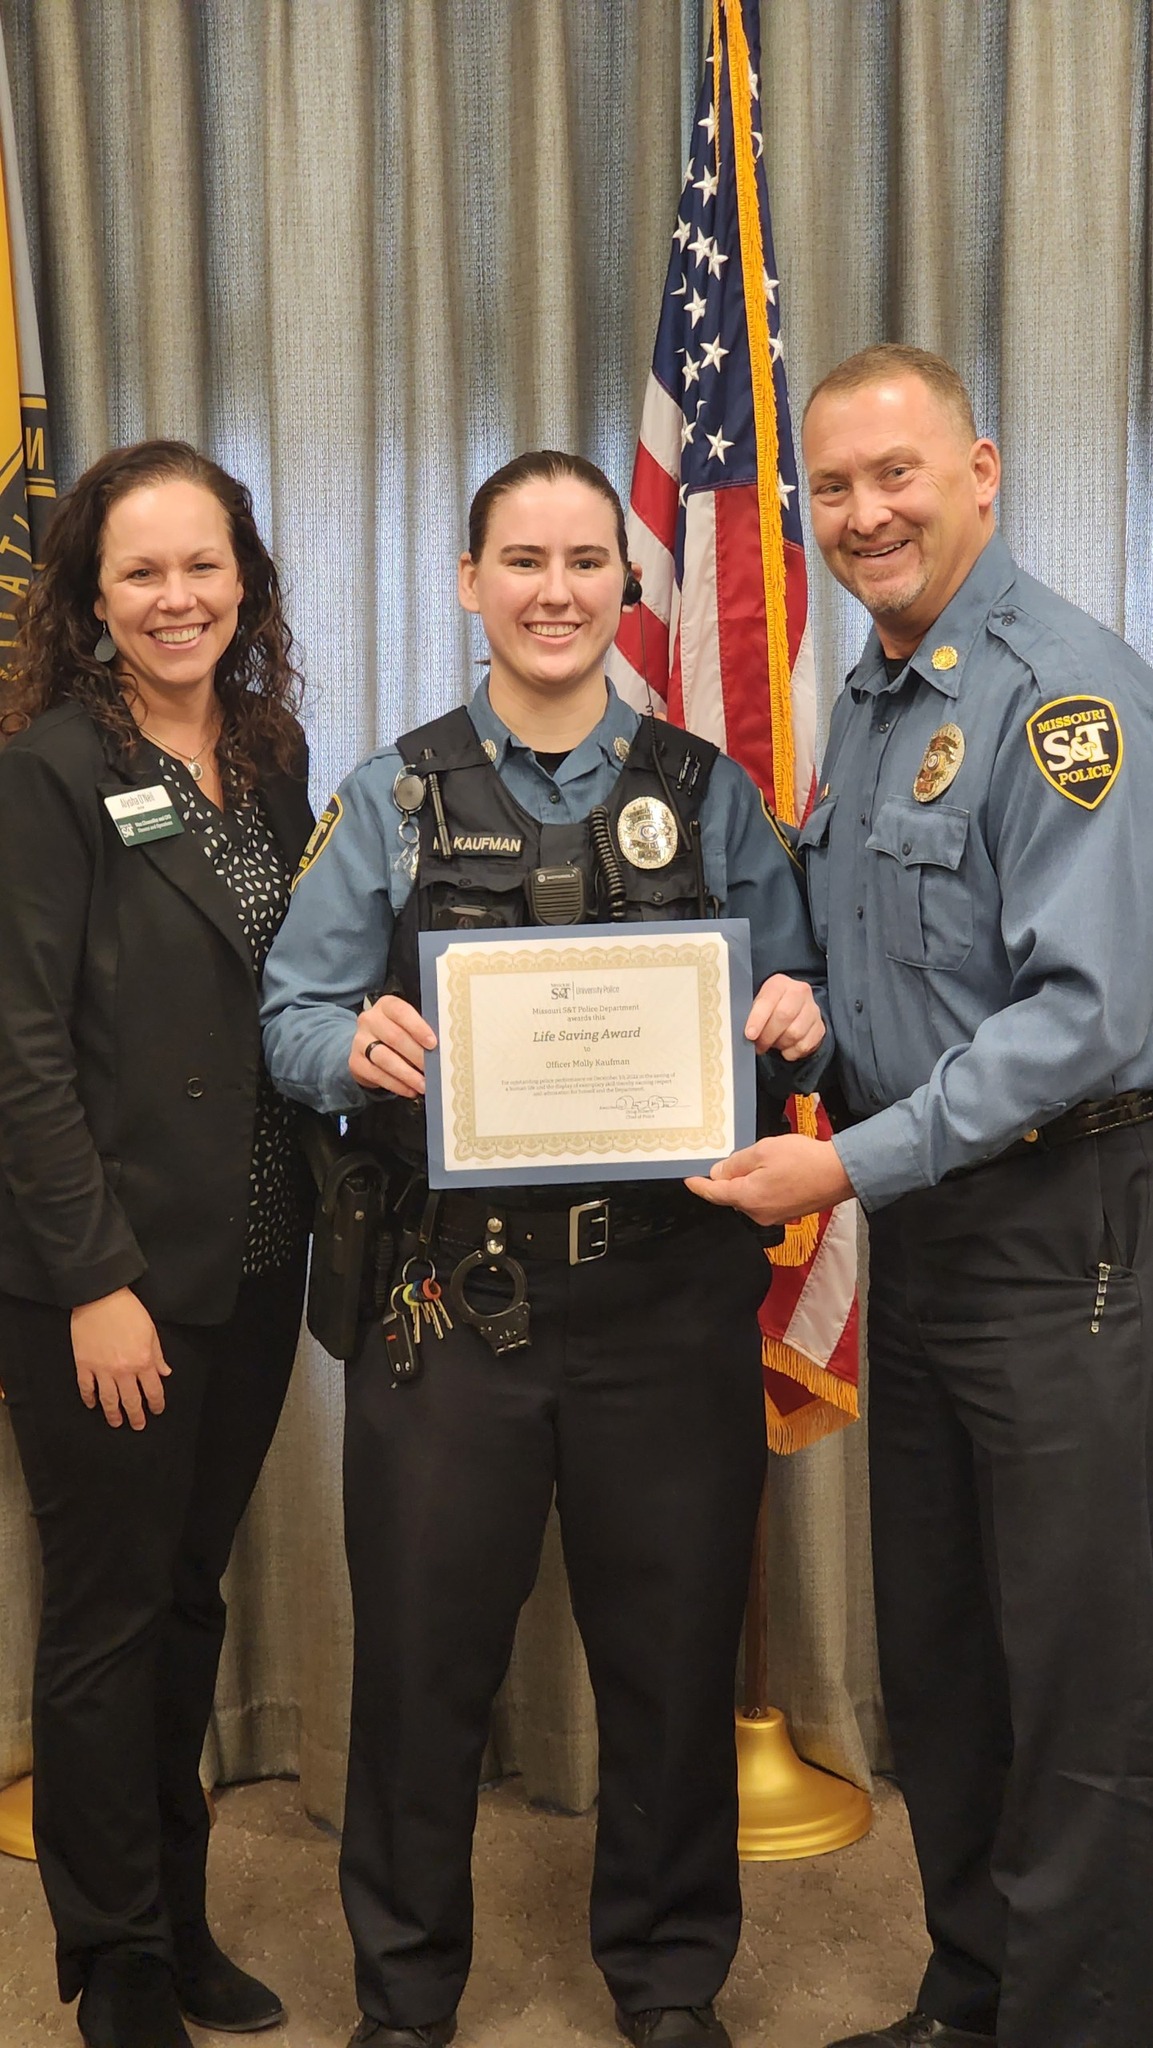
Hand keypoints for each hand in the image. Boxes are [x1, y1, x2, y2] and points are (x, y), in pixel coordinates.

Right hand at [71, 1289, 170, 1430]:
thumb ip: (158, 1355)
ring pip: (109, 1400)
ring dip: (113, 1414)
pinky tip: (92, 1405)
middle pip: (131, 1401)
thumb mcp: (151, 1331)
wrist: (100, 1298)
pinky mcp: (84, 1365)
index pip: (153, 1390)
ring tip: (116, 1422)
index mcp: (143, 1361)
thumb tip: (164, 1373)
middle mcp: (124, 1370)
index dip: (156, 1404)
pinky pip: (87, 1388)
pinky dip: (90, 1399)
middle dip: (136, 1416)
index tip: (156, 1410)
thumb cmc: (128, 1311)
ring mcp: (102, 1370)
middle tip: (138, 1425)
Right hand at [350, 994, 436, 1097]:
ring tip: (423, 1084)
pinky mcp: (355, 1062)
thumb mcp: (408, 1026)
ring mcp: (359, 1041)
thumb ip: (422, 1032)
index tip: (433, 1043)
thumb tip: (442, 1049)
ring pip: (385, 1058)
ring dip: (407, 1074)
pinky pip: (376, 1075)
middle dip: (417, 1055)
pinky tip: (409, 1090)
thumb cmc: (397, 1034)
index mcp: (386, 1006)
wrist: (368, 1048)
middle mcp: (369, 1020)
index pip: (401, 1012)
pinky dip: (396, 1084)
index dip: (418, 1027)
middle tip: (433, 1070)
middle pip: (394, 1037)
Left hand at [686, 1133, 852, 1226]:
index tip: (689, 1181)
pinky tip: (774, 1174)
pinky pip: (764, 1201)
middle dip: (729, 1180)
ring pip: (749, 1199)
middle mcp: (757, 1214)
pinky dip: (762, 1188)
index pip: (714, 1194)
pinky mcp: (787, 1215)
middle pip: (732, 1196)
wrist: (840, 1174)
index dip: (700, 1187)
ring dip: (748, 1183)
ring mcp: (773, 1217)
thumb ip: (736, 1163)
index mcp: (747, 1198)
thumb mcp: (763, 1151)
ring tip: (763, 1162)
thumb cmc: (802, 1159)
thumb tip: (718, 1174)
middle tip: (736, 1159)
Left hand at [745, 975, 825, 1060]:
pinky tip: (786, 1047)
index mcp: (780, 983)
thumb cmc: (772, 1008)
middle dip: (768, 1035)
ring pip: (795, 1033)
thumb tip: (746, 1033)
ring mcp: (813, 1009)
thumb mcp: (759, 1004)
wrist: (795, 1009)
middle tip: (759, 1045)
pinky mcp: (820, 1027)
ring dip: (780, 1044)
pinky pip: (804, 1045)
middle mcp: (800, 992)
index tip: (750, 1034)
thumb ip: (752, 1014)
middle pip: (784, 1016)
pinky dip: (791, 1052)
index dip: (758, 1019)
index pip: (768, 1000)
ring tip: (773, 1043)